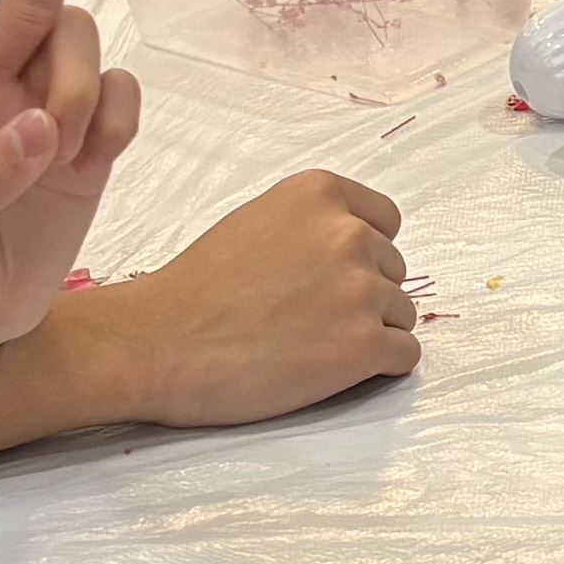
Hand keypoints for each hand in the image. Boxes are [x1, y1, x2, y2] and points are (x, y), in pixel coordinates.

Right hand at [47, 172, 417, 437]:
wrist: (158, 344)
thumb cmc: (194, 290)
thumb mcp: (255, 222)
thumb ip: (309, 226)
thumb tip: (349, 251)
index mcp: (320, 194)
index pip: (385, 221)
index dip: (361, 255)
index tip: (329, 278)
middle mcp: (349, 234)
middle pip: (393, 270)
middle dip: (362, 296)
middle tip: (307, 319)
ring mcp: (361, 290)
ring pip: (401, 314)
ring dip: (368, 332)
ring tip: (312, 345)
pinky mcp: (364, 346)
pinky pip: (405, 354)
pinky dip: (377, 367)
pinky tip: (332, 370)